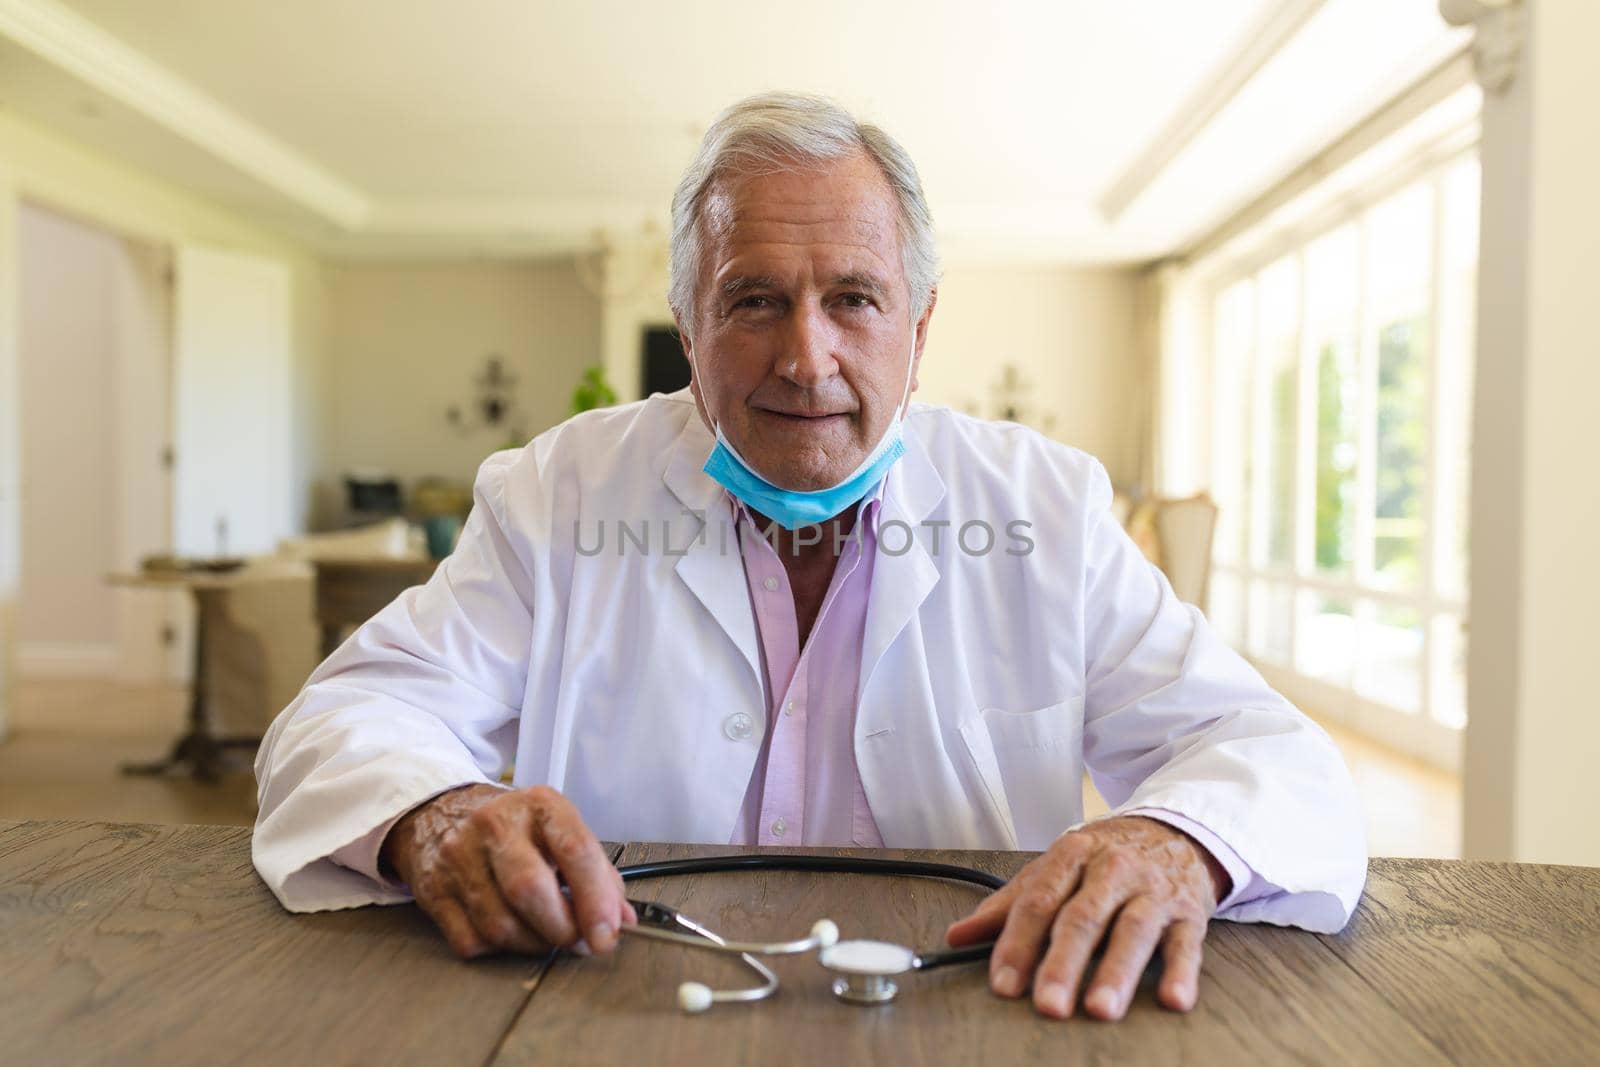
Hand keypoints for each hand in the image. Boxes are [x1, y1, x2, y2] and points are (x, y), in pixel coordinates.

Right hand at [381, 783, 633, 959]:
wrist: (442, 813)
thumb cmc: (516, 828)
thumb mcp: (560, 831)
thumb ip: (598, 873)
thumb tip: (623, 921)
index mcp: (539, 805)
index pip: (574, 850)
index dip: (595, 899)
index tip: (607, 934)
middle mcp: (495, 825)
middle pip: (529, 889)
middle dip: (562, 928)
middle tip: (578, 941)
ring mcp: (459, 857)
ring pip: (501, 924)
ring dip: (534, 943)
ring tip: (547, 935)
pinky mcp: (435, 891)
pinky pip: (473, 940)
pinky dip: (501, 949)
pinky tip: (513, 931)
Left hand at [945, 815, 1227, 1020]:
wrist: (1173, 831)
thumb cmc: (1104, 858)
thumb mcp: (1055, 870)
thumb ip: (1008, 905)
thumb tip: (956, 936)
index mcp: (1073, 854)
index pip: (1039, 901)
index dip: (1018, 943)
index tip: (1003, 984)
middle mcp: (1113, 869)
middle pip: (1083, 917)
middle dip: (1063, 963)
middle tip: (1048, 1004)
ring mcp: (1153, 889)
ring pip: (1134, 930)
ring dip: (1116, 972)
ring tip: (1100, 1009)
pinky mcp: (1189, 913)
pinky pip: (1186, 944)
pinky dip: (1181, 972)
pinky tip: (1172, 1000)